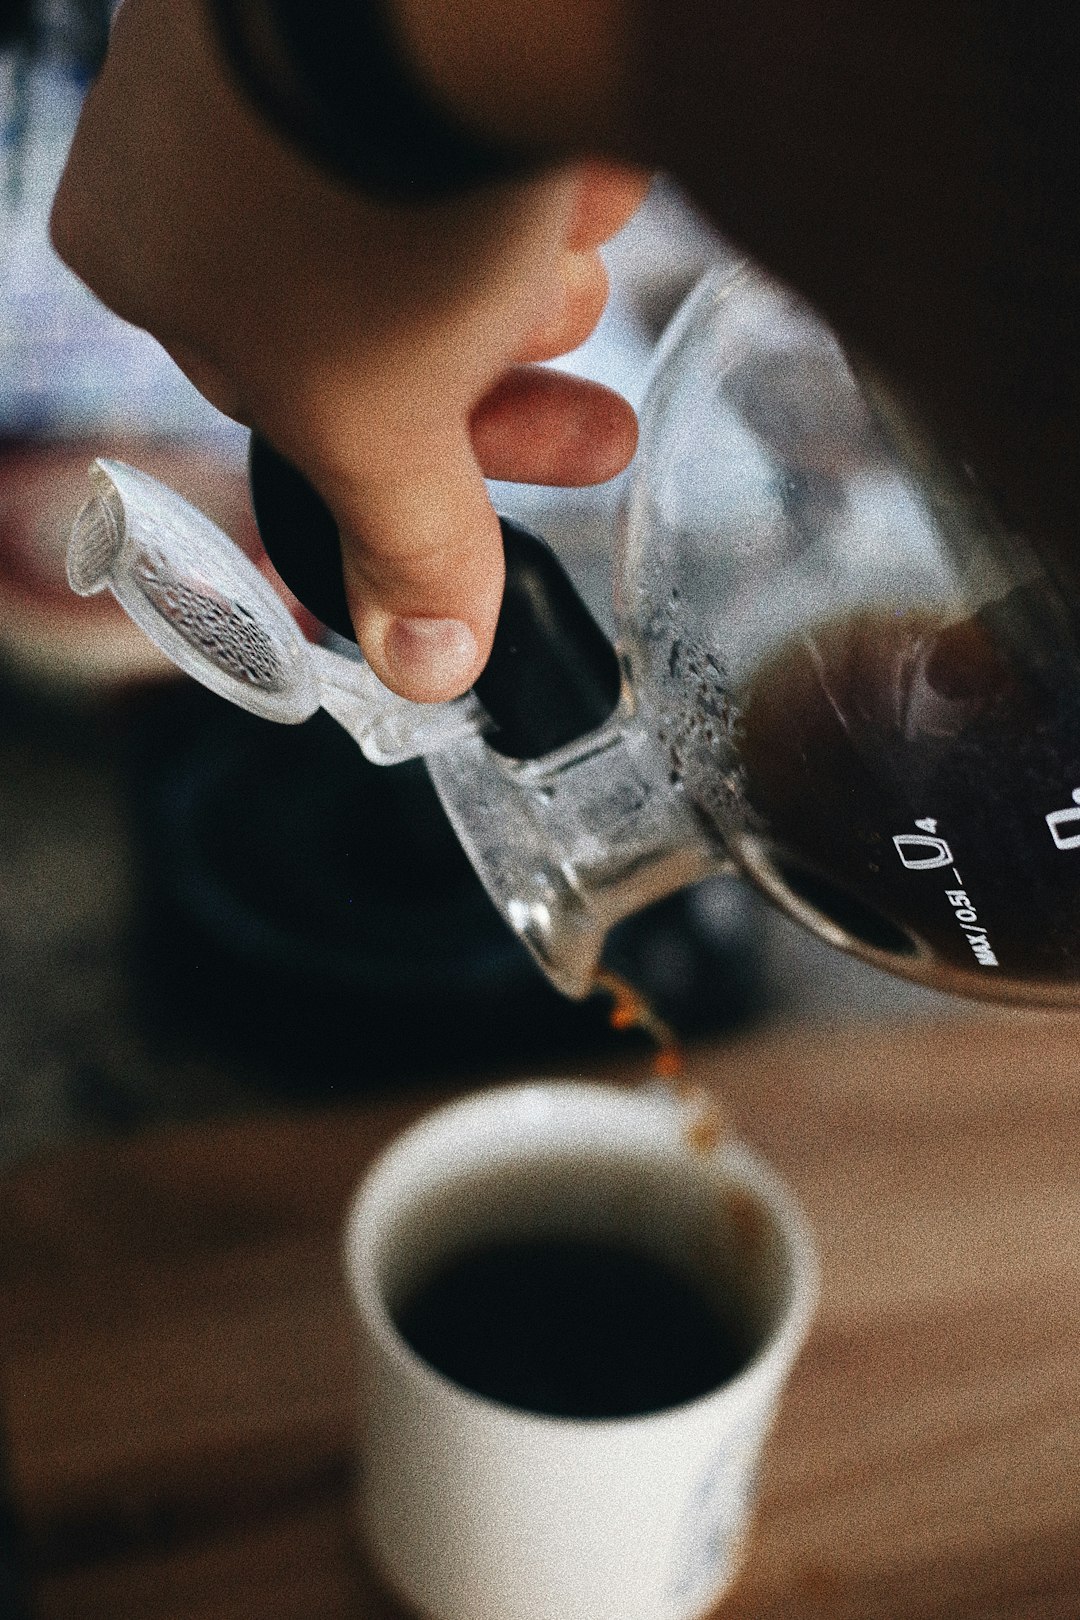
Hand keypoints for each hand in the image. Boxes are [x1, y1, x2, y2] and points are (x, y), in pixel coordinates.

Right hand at [51, 0, 646, 700]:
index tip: (492, 498)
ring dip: (520, 269)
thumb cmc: (362, 197)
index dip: (414, 469)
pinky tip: (580, 171)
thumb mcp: (382, 420)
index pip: (292, 409)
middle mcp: (185, 139)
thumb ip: (402, 546)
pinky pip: (461, 110)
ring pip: (421, 209)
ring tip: (576, 256)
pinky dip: (530, 162)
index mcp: (141, 256)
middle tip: (588, 412)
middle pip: (367, 313)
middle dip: (487, 375)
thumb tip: (421, 669)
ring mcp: (271, 40)